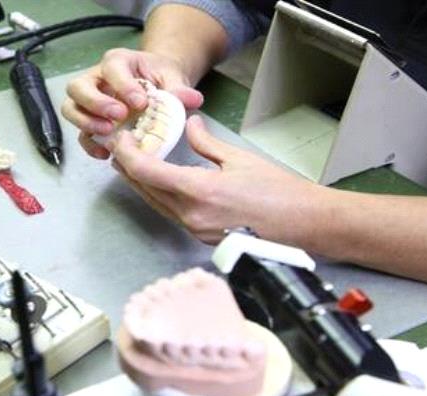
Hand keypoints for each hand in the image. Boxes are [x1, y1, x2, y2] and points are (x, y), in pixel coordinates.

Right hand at [61, 48, 203, 159]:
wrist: (156, 85)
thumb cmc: (160, 77)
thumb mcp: (173, 77)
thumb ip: (179, 88)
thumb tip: (192, 99)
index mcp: (117, 62)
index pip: (111, 68)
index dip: (123, 85)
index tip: (140, 103)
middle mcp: (96, 78)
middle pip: (78, 86)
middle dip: (96, 103)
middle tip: (118, 117)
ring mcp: (88, 101)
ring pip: (71, 108)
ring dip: (86, 122)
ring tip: (109, 134)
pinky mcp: (89, 121)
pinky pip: (80, 133)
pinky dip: (89, 144)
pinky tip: (106, 153)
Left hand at [108, 115, 328, 244]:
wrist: (305, 224)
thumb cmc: (279, 192)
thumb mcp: (239, 159)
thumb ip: (206, 144)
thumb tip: (191, 126)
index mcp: (199, 192)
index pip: (146, 172)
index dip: (127, 153)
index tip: (121, 138)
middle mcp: (191, 215)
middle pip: (145, 189)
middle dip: (128, 167)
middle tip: (121, 146)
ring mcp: (195, 230)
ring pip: (156, 203)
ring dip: (141, 182)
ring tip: (132, 161)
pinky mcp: (202, 237)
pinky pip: (171, 213)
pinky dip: (160, 195)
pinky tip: (159, 182)